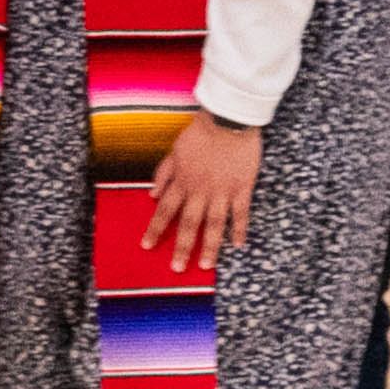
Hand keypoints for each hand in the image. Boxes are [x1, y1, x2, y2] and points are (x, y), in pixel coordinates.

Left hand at [146, 118, 257, 275]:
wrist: (228, 120)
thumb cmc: (199, 133)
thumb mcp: (174, 151)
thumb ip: (164, 174)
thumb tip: (152, 195)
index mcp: (181, 181)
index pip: (164, 211)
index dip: (155, 229)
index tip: (147, 246)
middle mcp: (199, 190)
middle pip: (188, 224)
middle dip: (181, 247)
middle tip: (177, 268)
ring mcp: (222, 191)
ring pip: (213, 224)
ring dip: (209, 246)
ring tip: (205, 265)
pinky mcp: (242, 187)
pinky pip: (241, 213)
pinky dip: (239, 230)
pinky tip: (237, 245)